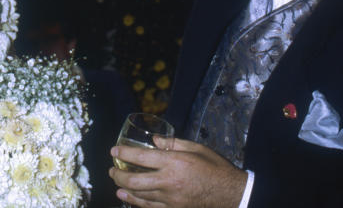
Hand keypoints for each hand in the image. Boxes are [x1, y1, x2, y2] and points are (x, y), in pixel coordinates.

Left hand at [109, 136, 246, 207]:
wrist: (230, 193)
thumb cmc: (215, 167)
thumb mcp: (197, 148)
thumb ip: (173, 143)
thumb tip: (153, 140)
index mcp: (174, 162)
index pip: (141, 156)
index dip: (123, 153)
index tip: (114, 151)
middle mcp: (168, 181)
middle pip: (134, 179)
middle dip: (118, 174)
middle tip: (112, 169)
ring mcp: (169, 198)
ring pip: (139, 195)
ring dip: (124, 188)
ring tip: (117, 183)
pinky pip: (149, 207)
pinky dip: (135, 202)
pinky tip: (128, 197)